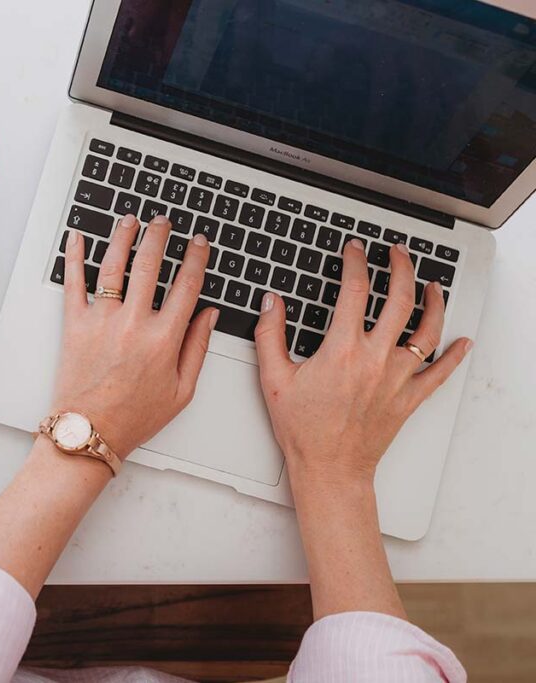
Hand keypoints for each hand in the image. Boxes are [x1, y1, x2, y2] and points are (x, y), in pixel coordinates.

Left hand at [54, 214, 218, 457]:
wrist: (90, 431)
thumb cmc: (134, 416)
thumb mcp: (182, 390)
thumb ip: (198, 348)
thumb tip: (210, 314)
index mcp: (164, 339)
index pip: (187, 285)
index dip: (196, 258)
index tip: (198, 243)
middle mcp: (133, 323)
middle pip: (150, 264)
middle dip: (159, 236)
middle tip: (163, 222)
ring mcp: (102, 320)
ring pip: (114, 265)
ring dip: (123, 237)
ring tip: (129, 220)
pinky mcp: (74, 324)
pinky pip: (73, 282)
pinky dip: (74, 256)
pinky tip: (77, 237)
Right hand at [253, 238, 472, 488]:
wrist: (329, 468)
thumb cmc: (303, 430)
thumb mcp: (273, 379)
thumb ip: (270, 335)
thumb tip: (272, 303)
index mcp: (342, 351)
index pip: (355, 291)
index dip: (356, 263)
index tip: (354, 250)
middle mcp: (375, 360)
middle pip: (400, 301)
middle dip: (401, 269)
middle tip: (397, 254)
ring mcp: (397, 378)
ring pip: (428, 331)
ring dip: (434, 302)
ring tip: (433, 285)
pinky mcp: (409, 398)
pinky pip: (440, 373)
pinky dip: (455, 355)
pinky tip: (462, 341)